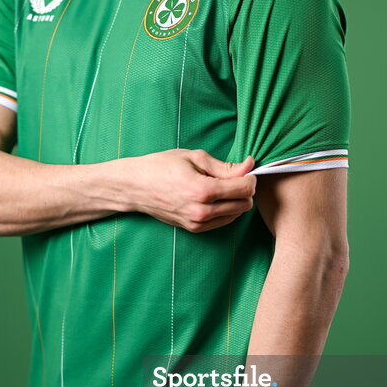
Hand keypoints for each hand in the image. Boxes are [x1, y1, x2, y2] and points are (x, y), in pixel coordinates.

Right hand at [127, 149, 255, 232]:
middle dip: (244, 190)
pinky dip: (225, 210)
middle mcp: (202, 211)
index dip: (250, 177)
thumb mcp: (194, 157)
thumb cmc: (161, 166)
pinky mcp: (194, 229)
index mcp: (203, 190)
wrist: (135, 187)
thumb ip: (224, 166)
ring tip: (221, 186)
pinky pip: (223, 221)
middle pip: (244, 204)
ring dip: (236, 200)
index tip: (245, 169)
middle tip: (233, 176)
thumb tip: (249, 166)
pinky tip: (214, 198)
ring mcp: (198, 223)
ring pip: (236, 214)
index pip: (245, 189)